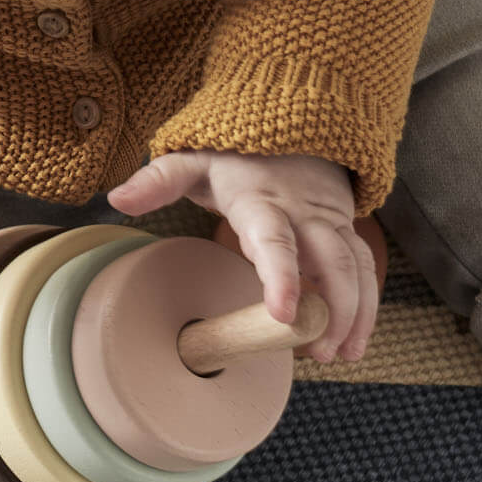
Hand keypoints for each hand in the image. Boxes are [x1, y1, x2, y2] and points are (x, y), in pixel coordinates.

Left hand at [106, 150, 376, 362]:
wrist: (293, 127)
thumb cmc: (235, 156)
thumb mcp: (193, 160)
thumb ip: (157, 180)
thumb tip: (116, 199)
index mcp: (262, 201)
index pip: (274, 240)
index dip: (282, 277)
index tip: (284, 315)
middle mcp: (304, 214)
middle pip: (332, 262)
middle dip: (332, 310)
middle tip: (317, 352)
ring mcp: (330, 223)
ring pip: (356, 269)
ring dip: (354, 314)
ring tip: (341, 355)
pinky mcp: (346, 231)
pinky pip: (365, 269)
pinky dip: (365, 306)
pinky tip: (352, 340)